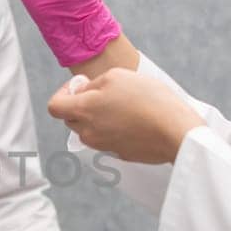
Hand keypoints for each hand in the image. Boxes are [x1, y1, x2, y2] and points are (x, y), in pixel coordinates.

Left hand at [48, 68, 203, 165]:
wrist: (175, 131)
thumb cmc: (147, 99)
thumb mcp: (116, 76)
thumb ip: (92, 83)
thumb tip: (83, 92)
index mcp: (83, 111)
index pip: (54, 106)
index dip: (63, 93)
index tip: (81, 86)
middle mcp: (88, 132)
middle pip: (72, 118)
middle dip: (82, 104)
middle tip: (105, 92)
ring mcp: (103, 146)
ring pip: (90, 129)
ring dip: (99, 117)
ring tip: (124, 104)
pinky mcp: (119, 154)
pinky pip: (109, 139)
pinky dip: (115, 129)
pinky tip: (136, 119)